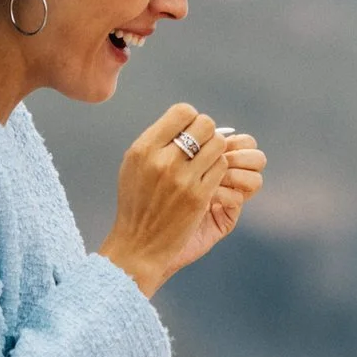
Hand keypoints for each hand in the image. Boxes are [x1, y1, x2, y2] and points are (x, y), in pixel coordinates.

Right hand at [97, 106, 264, 296]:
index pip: (183, 111)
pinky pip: (222, 167)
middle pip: (205, 124)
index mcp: (143, 148)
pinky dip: (219, 170)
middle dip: (208, 134)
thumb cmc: (137, 202)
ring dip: (216, 152)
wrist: (138, 244)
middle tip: (202, 147)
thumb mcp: (134, 165)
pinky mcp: (199, 196)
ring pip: (218, 145)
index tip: (188, 133)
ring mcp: (182, 179)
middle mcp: (162, 160)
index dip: (191, 119)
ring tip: (204, 164)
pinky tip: (207, 179)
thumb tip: (187, 119)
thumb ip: (157, 141)